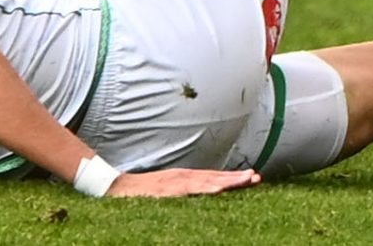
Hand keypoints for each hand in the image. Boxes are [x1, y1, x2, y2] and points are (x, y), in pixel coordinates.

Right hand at [106, 167, 260, 196]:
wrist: (114, 187)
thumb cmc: (140, 192)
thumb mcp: (165, 191)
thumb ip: (182, 192)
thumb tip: (201, 196)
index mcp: (183, 178)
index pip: (213, 177)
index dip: (232, 178)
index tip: (252, 177)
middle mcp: (182, 177)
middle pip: (214, 177)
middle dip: (236, 178)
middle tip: (257, 177)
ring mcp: (175, 182)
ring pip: (206, 181)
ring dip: (227, 181)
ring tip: (246, 180)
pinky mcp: (166, 189)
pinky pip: (189, 190)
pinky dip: (204, 189)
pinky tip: (218, 190)